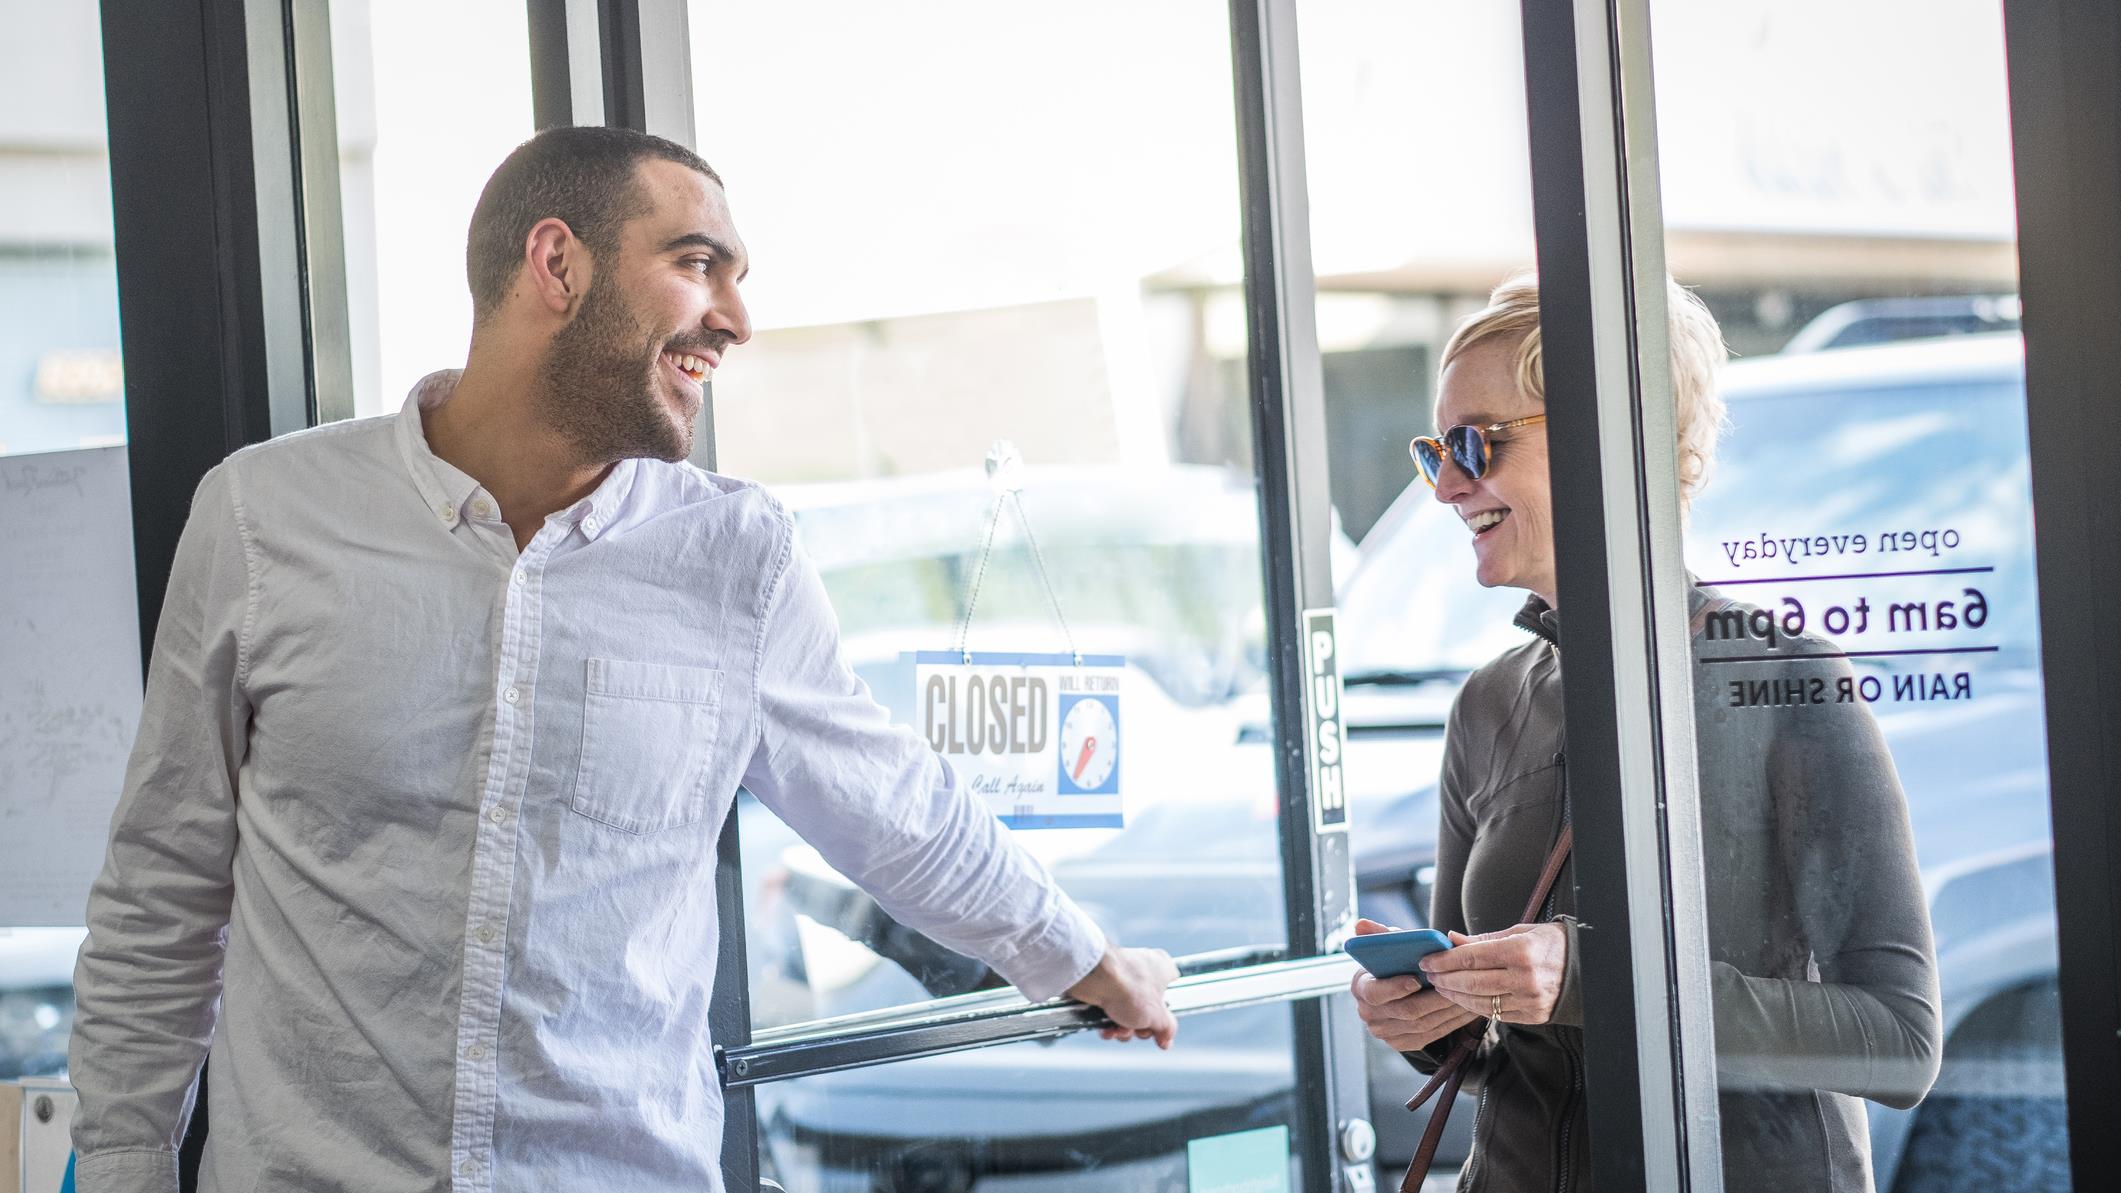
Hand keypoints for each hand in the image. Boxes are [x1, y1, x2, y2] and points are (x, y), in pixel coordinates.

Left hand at [1066, 945, 1178, 1048]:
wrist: (1094, 979)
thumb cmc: (1129, 988)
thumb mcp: (1158, 1017)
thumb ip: (1166, 1029)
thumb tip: (1167, 1039)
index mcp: (1162, 969)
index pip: (1171, 989)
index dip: (1167, 1011)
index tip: (1162, 1028)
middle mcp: (1142, 969)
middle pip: (1147, 1008)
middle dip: (1141, 1027)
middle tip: (1138, 1029)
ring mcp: (1120, 977)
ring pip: (1126, 1013)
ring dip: (1123, 1029)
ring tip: (1118, 1028)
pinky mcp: (1101, 985)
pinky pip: (1108, 1010)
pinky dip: (1108, 1023)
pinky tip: (1106, 1029)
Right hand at [1348, 919, 1478, 1051]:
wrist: (1398, 990)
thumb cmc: (1394, 964)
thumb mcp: (1387, 947)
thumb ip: (1378, 934)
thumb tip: (1360, 923)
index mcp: (1361, 988)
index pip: (1375, 993)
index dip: (1396, 987)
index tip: (1417, 979)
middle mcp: (1369, 1014)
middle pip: (1406, 1011)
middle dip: (1435, 998)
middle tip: (1457, 985)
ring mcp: (1385, 1032)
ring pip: (1424, 1024)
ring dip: (1449, 1010)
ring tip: (1469, 995)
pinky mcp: (1403, 1043)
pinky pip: (1433, 1035)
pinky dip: (1453, 1022)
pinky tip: (1467, 1009)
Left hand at [1420, 922, 1568, 1025]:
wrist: (1586, 969)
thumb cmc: (1550, 945)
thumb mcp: (1519, 932)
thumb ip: (1483, 939)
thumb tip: (1451, 939)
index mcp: (1521, 951)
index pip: (1471, 957)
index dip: (1444, 960)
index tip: (1428, 960)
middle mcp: (1525, 979)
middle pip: (1471, 982)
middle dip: (1444, 979)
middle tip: (1429, 975)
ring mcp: (1529, 1001)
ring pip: (1480, 1002)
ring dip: (1455, 996)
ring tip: (1441, 987)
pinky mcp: (1531, 1017)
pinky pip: (1494, 1014)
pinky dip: (1474, 1006)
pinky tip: (1462, 998)